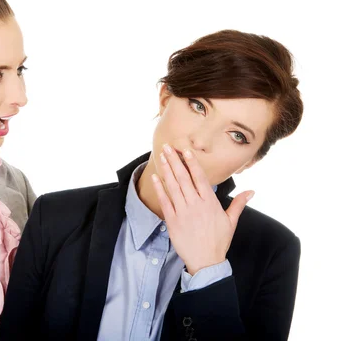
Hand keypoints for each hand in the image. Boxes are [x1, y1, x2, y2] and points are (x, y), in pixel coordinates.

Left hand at [151, 144, 253, 274]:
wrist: (206, 262)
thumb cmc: (219, 241)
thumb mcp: (231, 222)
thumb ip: (239, 204)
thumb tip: (251, 191)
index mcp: (210, 202)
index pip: (200, 178)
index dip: (192, 162)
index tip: (186, 150)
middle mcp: (195, 204)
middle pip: (184, 178)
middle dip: (175, 161)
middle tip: (168, 147)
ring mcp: (183, 212)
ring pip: (173, 186)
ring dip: (166, 170)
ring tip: (161, 156)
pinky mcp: (172, 220)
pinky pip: (164, 201)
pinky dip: (160, 188)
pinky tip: (156, 177)